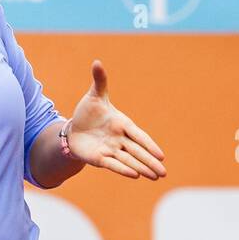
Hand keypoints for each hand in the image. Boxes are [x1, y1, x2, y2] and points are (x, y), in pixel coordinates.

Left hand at [66, 59, 166, 179]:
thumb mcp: (94, 96)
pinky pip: (113, 165)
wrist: (74, 129)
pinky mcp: (99, 159)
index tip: (161, 155)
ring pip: (129, 160)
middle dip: (150, 162)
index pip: (139, 136)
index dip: (149, 145)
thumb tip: (97, 62)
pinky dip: (123, 170)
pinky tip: (135, 175)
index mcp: (122, 124)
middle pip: (138, 152)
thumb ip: (100, 81)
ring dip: (141, 168)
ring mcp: (110, 150)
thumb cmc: (88, 113)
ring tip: (155, 177)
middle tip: (164, 173)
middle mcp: (119, 139)